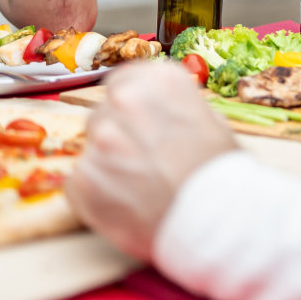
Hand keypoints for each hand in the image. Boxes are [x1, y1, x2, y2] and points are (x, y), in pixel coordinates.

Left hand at [65, 60, 238, 260]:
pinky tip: (124, 203)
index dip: (129, 103)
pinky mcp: (82, 180)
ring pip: (92, 148)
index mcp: (159, 81)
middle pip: (104, 114)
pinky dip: (97, 194)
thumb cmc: (221, 172)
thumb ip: (171, 110)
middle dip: (118, 135)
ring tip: (137, 187)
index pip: (123, 80)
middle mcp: (125, 102)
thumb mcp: (209, 122)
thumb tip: (154, 114)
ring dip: (108, 164)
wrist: (218, 219)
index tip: (135, 120)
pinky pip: (79, 182)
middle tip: (142, 160)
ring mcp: (99, 141)